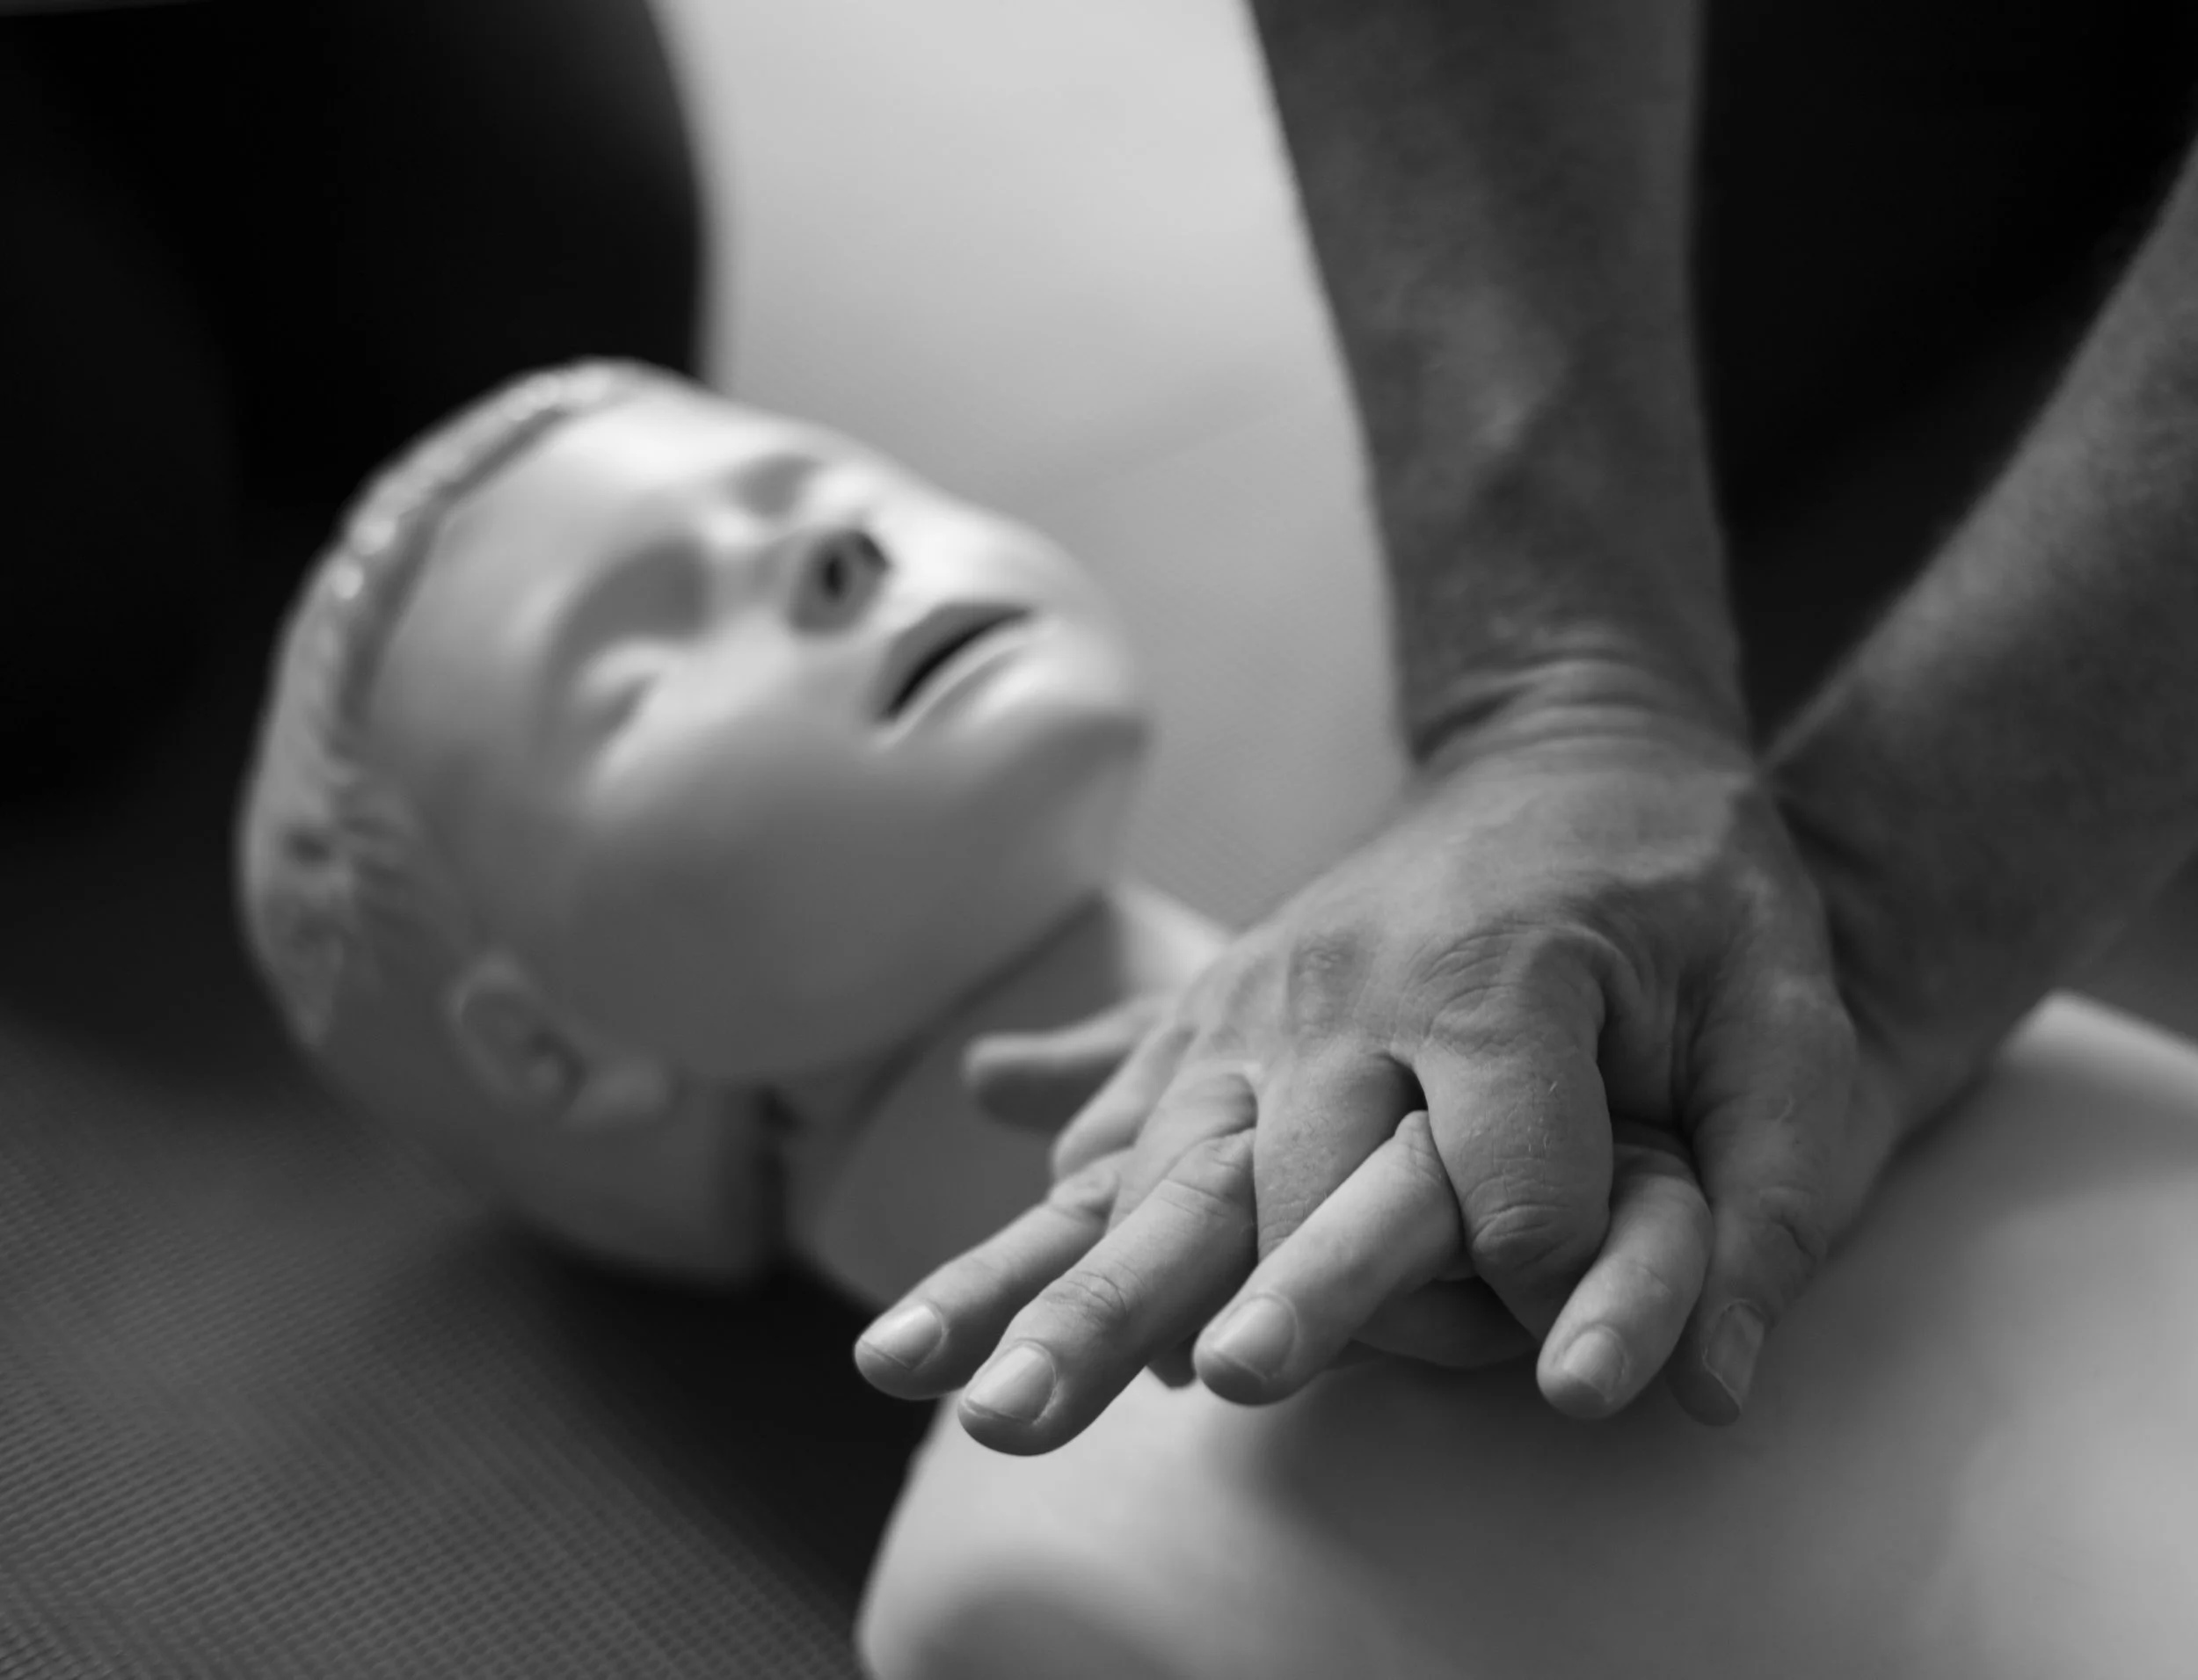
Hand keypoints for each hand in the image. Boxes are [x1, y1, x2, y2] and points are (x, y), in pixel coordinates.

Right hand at [867, 703, 1866, 1448]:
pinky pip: (1112, 1125)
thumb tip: (1705, 1395)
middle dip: (1185, 1315)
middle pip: (1268, 1194)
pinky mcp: (1215, 1019)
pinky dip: (1037, 1220)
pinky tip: (952, 1308)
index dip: (1546, 1291)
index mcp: (1496, 985)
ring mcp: (1256, 1006)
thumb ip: (1769, 1188)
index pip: (1500, 1196)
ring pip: (1145, 1173)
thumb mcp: (1786, 1008)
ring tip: (944, 1385)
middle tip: (1055, 1417)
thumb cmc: (1693, 887)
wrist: (1575, 747)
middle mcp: (1341, 997)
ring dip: (1044, 1285)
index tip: (1573, 1349)